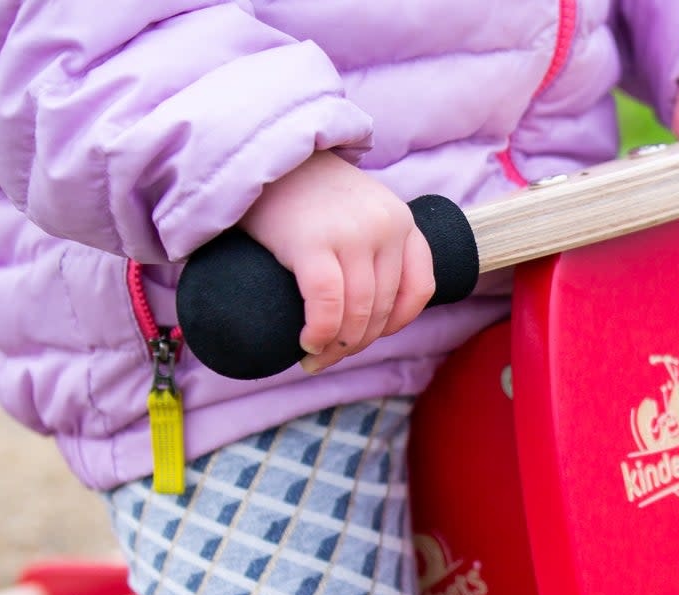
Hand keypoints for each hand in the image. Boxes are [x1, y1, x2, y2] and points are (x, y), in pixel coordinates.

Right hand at [239, 152, 435, 373]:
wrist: (259, 153)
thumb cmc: (304, 192)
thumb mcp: (357, 210)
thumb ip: (374, 244)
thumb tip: (373, 307)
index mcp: (402, 220)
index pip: (419, 288)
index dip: (396, 323)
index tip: (368, 335)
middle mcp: (386, 226)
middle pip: (384, 307)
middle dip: (358, 343)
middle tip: (329, 357)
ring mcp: (352, 233)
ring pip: (358, 312)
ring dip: (338, 347)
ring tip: (314, 357)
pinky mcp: (312, 241)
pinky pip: (328, 305)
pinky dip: (320, 332)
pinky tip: (307, 342)